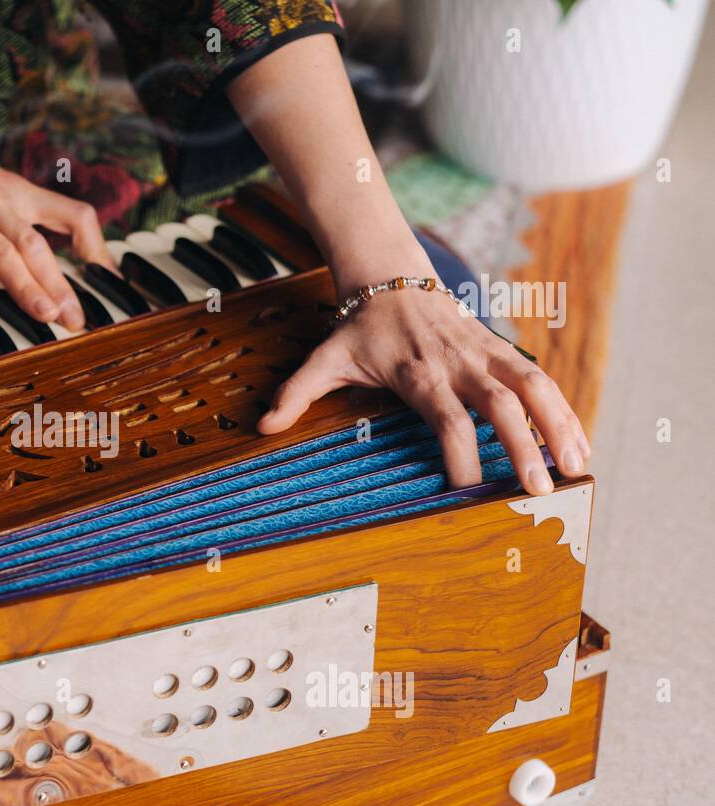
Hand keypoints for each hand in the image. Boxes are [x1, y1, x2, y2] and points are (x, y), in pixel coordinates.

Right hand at [0, 106, 112, 330]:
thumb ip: (18, 213)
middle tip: (76, 319)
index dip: (95, 246)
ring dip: (25, 286)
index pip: (73, 214)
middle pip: (37, 245)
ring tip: (44, 316)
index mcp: (17, 193)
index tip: (107, 278)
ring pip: (2, 252)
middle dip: (60, 284)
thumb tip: (43, 248)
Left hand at [258, 282, 590, 495]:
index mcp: (417, 372)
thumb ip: (297, 393)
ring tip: (580, 469)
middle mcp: (457, 362)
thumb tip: (262, 427)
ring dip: (559, 425)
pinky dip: (562, 408)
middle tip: (541, 491)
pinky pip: (539, 378)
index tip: (467, 492)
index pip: (446, 418)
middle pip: (500, 405)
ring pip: (532, 385)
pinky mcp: (499, 350)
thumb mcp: (324, 359)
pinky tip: (578, 443)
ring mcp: (483, 354)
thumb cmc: (358, 330)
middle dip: (523, 446)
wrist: (389, 278)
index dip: (459, 454)